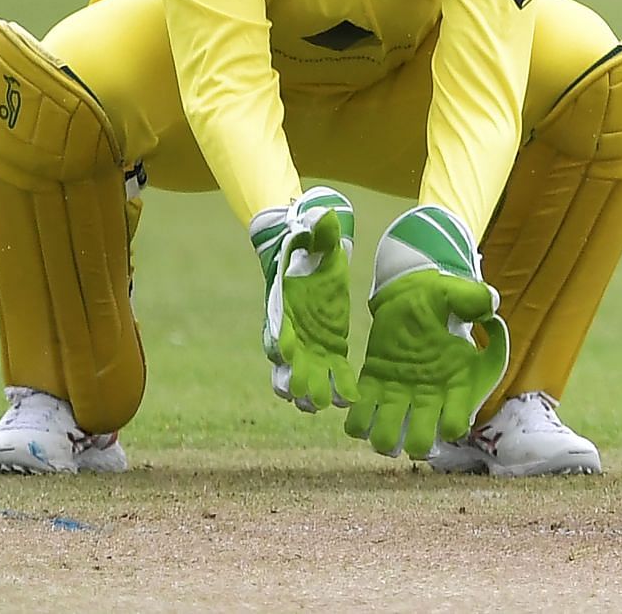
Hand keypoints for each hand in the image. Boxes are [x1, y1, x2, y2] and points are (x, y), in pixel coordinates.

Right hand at [250, 186, 358, 412]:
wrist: (312, 255)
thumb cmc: (312, 247)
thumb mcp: (319, 237)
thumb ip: (321, 231)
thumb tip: (326, 216)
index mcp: (282, 304)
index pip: (275, 326)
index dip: (278, 340)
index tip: (283, 353)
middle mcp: (289, 330)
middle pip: (284, 362)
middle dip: (291, 378)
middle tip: (302, 395)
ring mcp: (306, 344)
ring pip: (299, 375)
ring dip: (306, 391)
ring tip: (317, 405)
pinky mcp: (327, 349)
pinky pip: (328, 373)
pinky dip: (334, 387)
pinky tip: (346, 401)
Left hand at [344, 206, 509, 458]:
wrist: (407, 294)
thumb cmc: (436, 297)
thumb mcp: (455, 293)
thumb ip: (474, 300)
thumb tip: (490, 307)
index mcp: (454, 380)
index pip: (457, 422)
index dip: (452, 427)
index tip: (445, 420)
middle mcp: (428, 397)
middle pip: (422, 441)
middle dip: (415, 442)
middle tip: (408, 432)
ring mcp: (398, 395)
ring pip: (388, 438)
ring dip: (383, 438)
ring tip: (380, 423)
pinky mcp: (372, 387)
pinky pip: (360, 419)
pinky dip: (357, 420)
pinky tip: (358, 403)